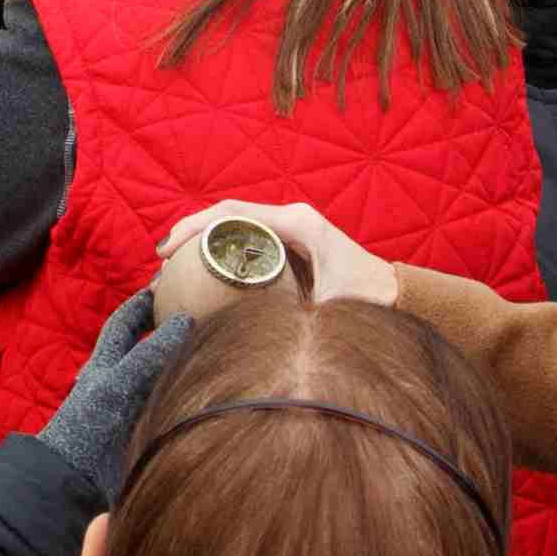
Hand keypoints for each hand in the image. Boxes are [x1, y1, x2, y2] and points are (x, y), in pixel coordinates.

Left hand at [38, 293, 203, 500]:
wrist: (77, 482)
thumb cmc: (89, 427)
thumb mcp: (118, 382)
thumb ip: (150, 353)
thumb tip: (184, 320)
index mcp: (106, 363)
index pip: (124, 323)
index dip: (141, 302)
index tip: (163, 283)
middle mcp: (120, 381)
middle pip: (145, 346)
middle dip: (166, 328)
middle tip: (198, 312)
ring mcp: (134, 407)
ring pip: (162, 374)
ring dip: (183, 362)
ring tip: (213, 347)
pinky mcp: (147, 431)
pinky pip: (171, 404)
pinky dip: (188, 394)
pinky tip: (208, 392)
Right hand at [160, 198, 399, 307]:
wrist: (396, 297)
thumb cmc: (367, 301)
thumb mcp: (329, 310)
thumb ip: (297, 321)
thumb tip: (256, 343)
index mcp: (298, 223)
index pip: (233, 212)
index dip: (194, 227)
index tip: (167, 250)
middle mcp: (292, 218)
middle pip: (227, 214)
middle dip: (190, 234)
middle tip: (160, 264)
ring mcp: (291, 228)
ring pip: (235, 224)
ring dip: (203, 242)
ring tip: (171, 271)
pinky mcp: (291, 242)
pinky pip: (248, 238)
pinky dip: (222, 251)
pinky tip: (202, 275)